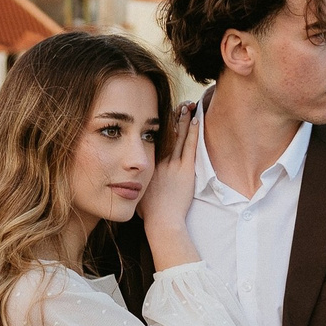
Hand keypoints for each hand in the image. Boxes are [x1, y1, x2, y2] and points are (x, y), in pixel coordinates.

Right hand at [142, 101, 201, 269]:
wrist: (162, 221)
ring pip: (178, 137)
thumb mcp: (139, 195)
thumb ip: (136, 186)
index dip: (159, 127)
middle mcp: (159, 162)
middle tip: (178, 104)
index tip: (162, 115)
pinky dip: (193, 133)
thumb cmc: (151, 213)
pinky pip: (190, 147)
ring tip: (188, 106)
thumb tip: (129, 186)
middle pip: (166, 134)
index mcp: (148, 166)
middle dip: (173, 118)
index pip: (154, 141)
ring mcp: (172, 165)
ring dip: (183, 120)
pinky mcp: (185, 170)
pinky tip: (196, 121)